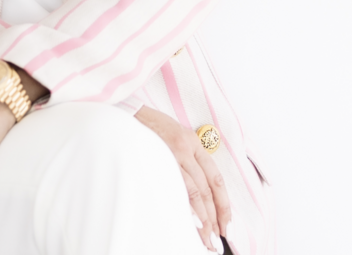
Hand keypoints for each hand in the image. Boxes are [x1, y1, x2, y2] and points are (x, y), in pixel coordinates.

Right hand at [134, 106, 231, 253]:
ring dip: (202, 217)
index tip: (226, 225)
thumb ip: (186, 160)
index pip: (216, 179)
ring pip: (194, 191)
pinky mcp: (157, 157)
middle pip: (207, 189)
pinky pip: (175, 186)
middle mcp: (187, 148)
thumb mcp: (173, 137)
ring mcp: (172, 153)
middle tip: (216, 239)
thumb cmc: (148, 128)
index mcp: (194, 143)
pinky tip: (188, 220)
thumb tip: (196, 196)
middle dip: (214, 218)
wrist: (126, 112)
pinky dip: (184, 206)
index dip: (224, 205)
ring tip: (204, 237)